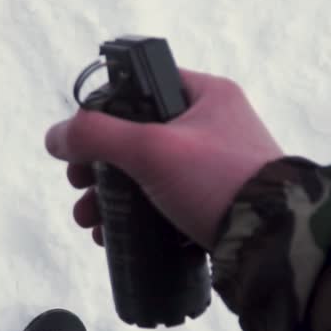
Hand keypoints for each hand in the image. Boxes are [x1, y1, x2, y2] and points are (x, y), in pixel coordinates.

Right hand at [45, 69, 283, 250]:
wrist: (274, 243)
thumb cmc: (219, 183)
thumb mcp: (151, 150)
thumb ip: (97, 136)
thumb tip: (56, 136)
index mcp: (207, 95)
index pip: (141, 87)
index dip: (103, 112)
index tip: (80, 145)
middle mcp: (215, 125)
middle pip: (137, 135)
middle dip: (98, 166)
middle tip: (77, 186)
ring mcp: (217, 167)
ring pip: (148, 174)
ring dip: (109, 196)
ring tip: (89, 221)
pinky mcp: (216, 204)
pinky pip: (166, 203)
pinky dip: (136, 217)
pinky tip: (112, 238)